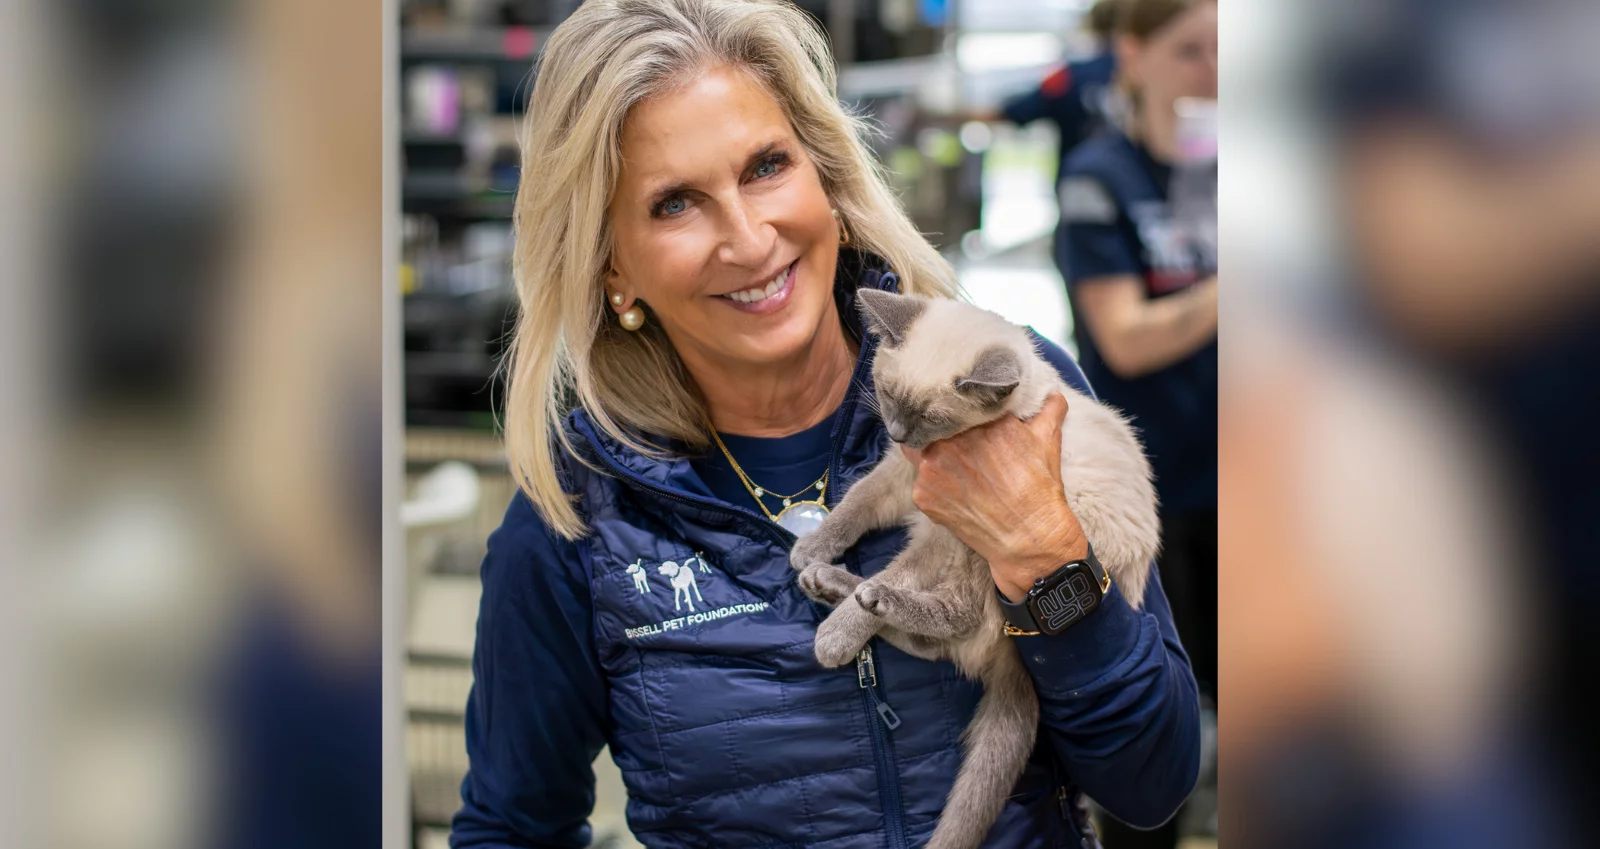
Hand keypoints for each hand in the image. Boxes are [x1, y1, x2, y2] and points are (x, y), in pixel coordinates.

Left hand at [900, 393, 1088, 601]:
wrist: (1029, 537)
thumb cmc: (1040, 488)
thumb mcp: (1048, 439)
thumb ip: (1048, 408)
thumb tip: (1051, 392)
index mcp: (977, 420)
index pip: (951, 402)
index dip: (951, 405)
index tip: (957, 411)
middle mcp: (949, 440)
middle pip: (927, 423)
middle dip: (938, 429)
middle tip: (951, 438)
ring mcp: (931, 469)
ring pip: (918, 452)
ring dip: (931, 455)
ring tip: (952, 466)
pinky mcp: (922, 495)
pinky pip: (919, 481)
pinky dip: (933, 484)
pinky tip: (953, 490)